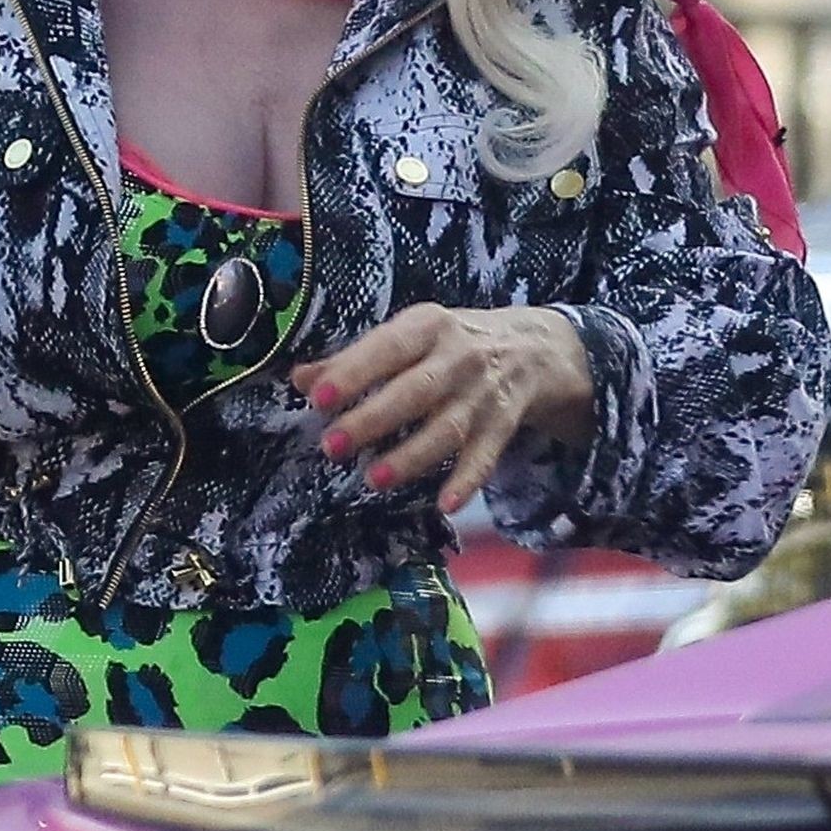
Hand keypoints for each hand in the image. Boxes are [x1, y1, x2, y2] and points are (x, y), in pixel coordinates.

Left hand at [290, 303, 593, 513]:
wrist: (530, 348)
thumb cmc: (448, 343)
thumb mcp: (406, 336)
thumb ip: (353, 359)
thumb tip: (299, 379)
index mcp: (427, 326)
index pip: (387, 347)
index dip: (353, 372)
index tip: (317, 398)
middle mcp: (458, 357)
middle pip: (413, 392)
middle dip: (372, 420)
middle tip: (331, 447)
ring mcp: (483, 394)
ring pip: (446, 428)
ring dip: (411, 456)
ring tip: (373, 479)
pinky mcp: (503, 426)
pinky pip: (486, 457)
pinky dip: (467, 481)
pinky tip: (446, 505)